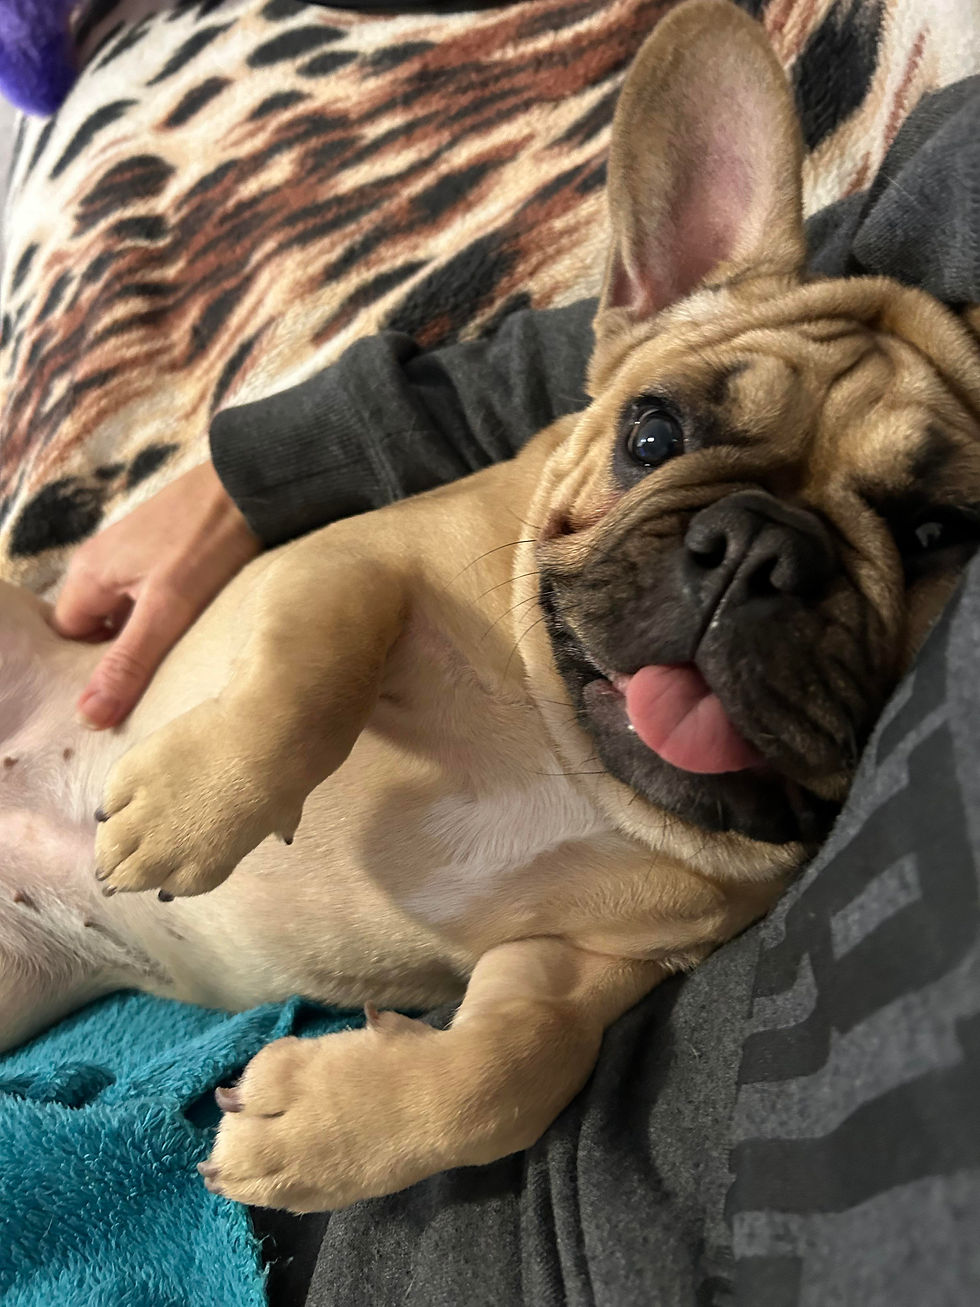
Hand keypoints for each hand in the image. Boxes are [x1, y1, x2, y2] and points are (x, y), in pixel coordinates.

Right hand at [53, 461, 259, 728]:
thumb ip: (129, 662)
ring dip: (148, 641)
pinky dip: (169, 620)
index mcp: (89, 574)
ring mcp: (136, 556)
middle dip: (120, 660)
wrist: (254, 483)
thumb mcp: (167, 609)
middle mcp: (103, 563)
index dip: (88, 672)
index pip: (68, 639)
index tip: (117, 702)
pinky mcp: (168, 553)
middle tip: (150, 694)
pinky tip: (194, 639)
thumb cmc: (207, 540)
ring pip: (129, 615)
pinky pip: (154, 599)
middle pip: (97, 628)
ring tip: (175, 673)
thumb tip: (87, 717)